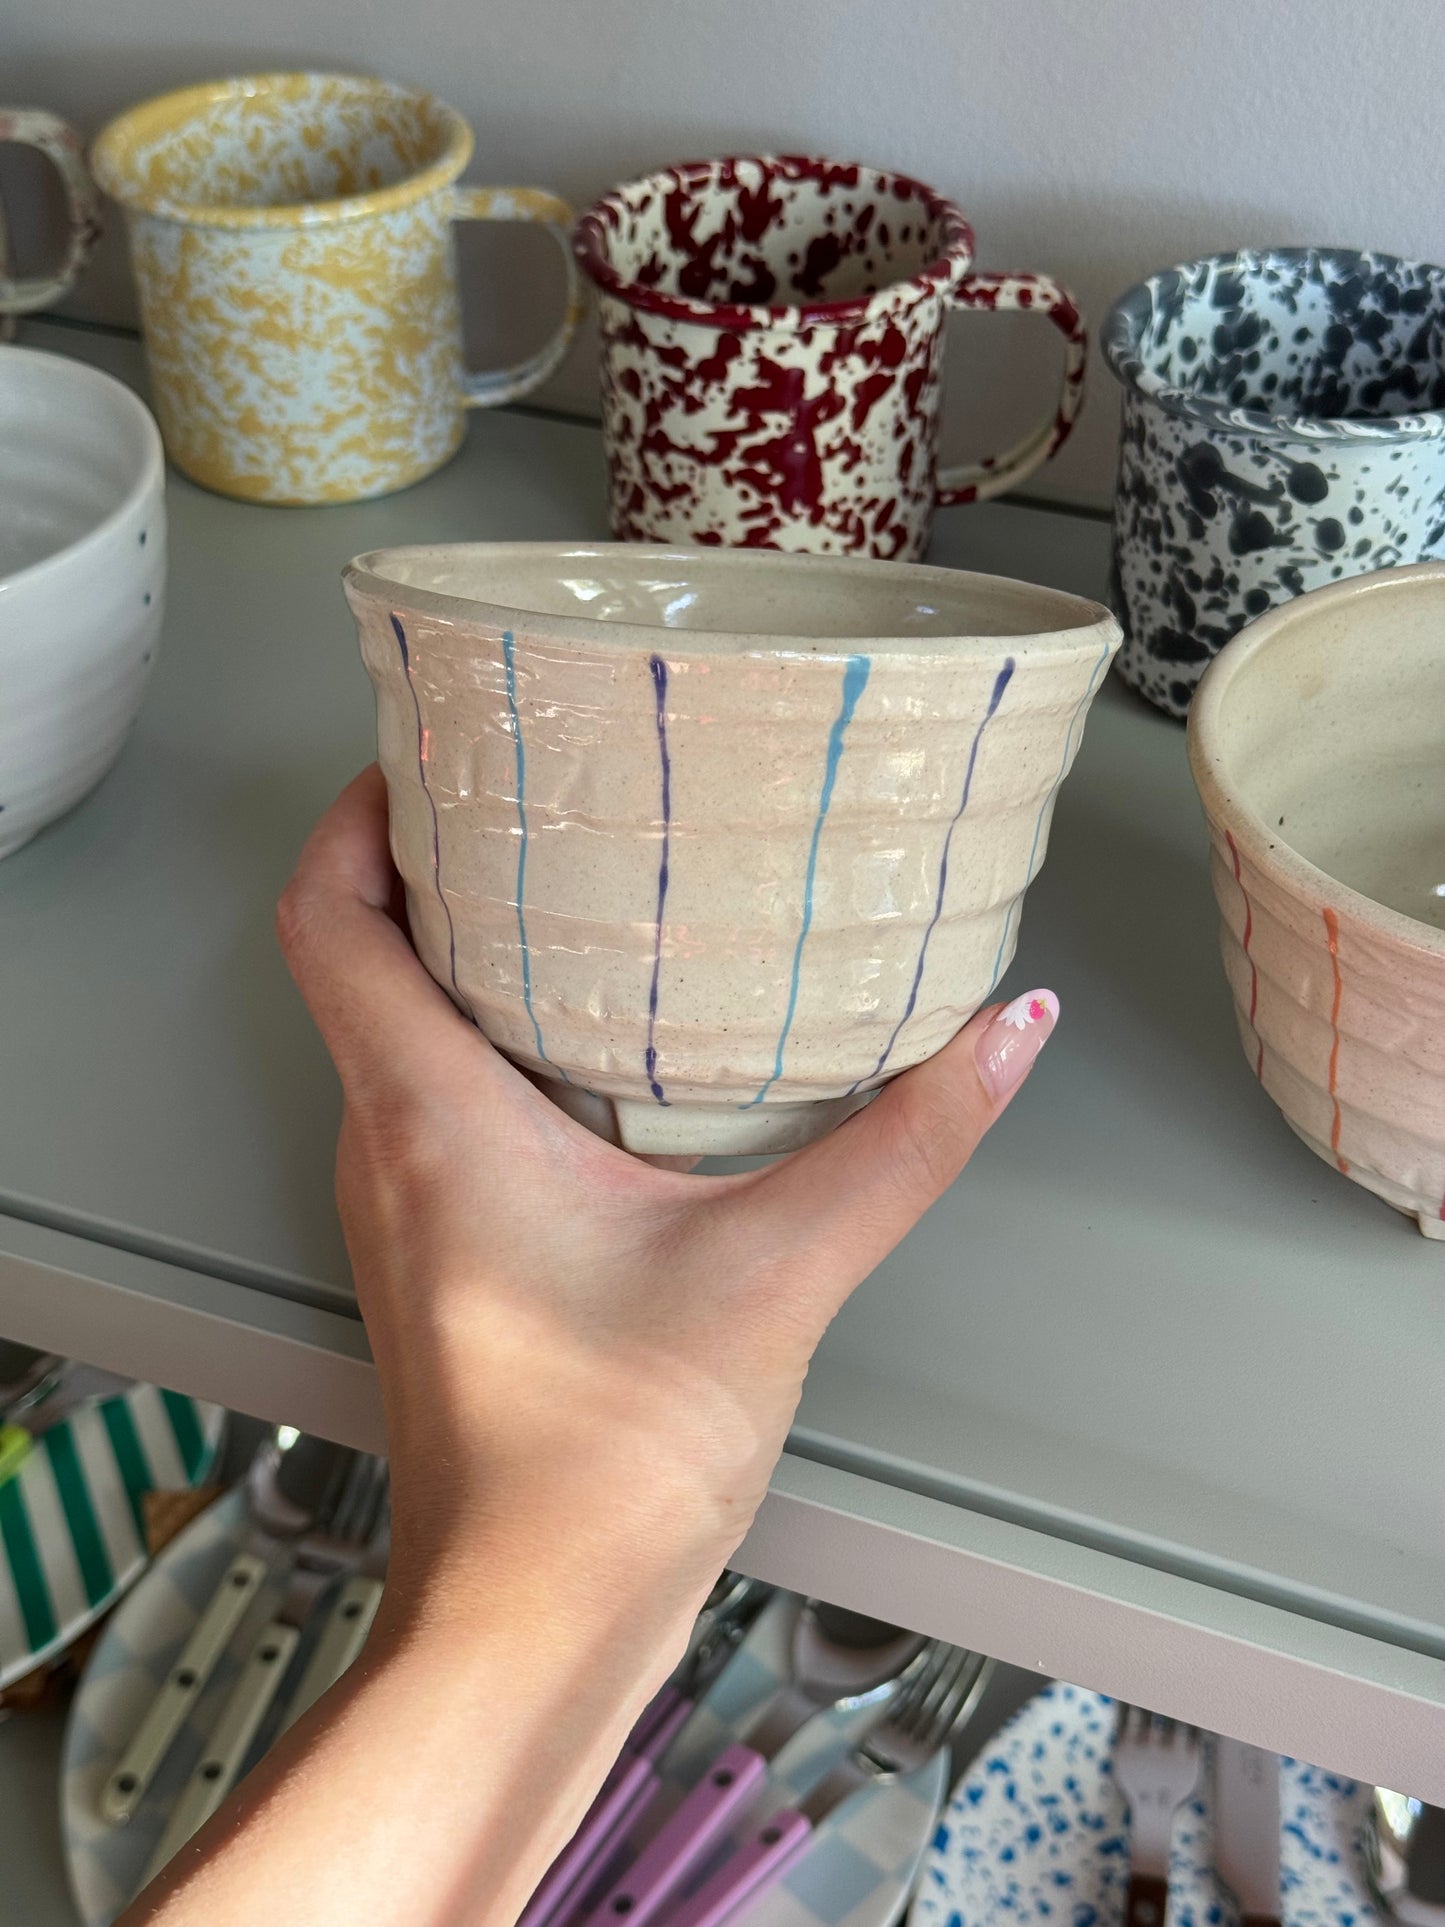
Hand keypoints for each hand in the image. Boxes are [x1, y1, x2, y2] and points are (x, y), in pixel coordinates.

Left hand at [278, 767, 1058, 1638]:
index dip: (356, 815)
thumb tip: (1005, 1032)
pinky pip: (438, 1106)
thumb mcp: (782, 1270)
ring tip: (584, 890)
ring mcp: (407, 1208)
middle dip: (434, 861)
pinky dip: (493, 1042)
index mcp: (430, 1116)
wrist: (537, 1619)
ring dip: (465, 954)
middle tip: (538, 792)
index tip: (429, 752)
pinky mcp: (445, 1256)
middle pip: (359, 958)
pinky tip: (604, 1045)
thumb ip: (905, 1143)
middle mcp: (391, 1148)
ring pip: (397, 1033)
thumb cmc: (607, 1460)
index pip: (328, 918)